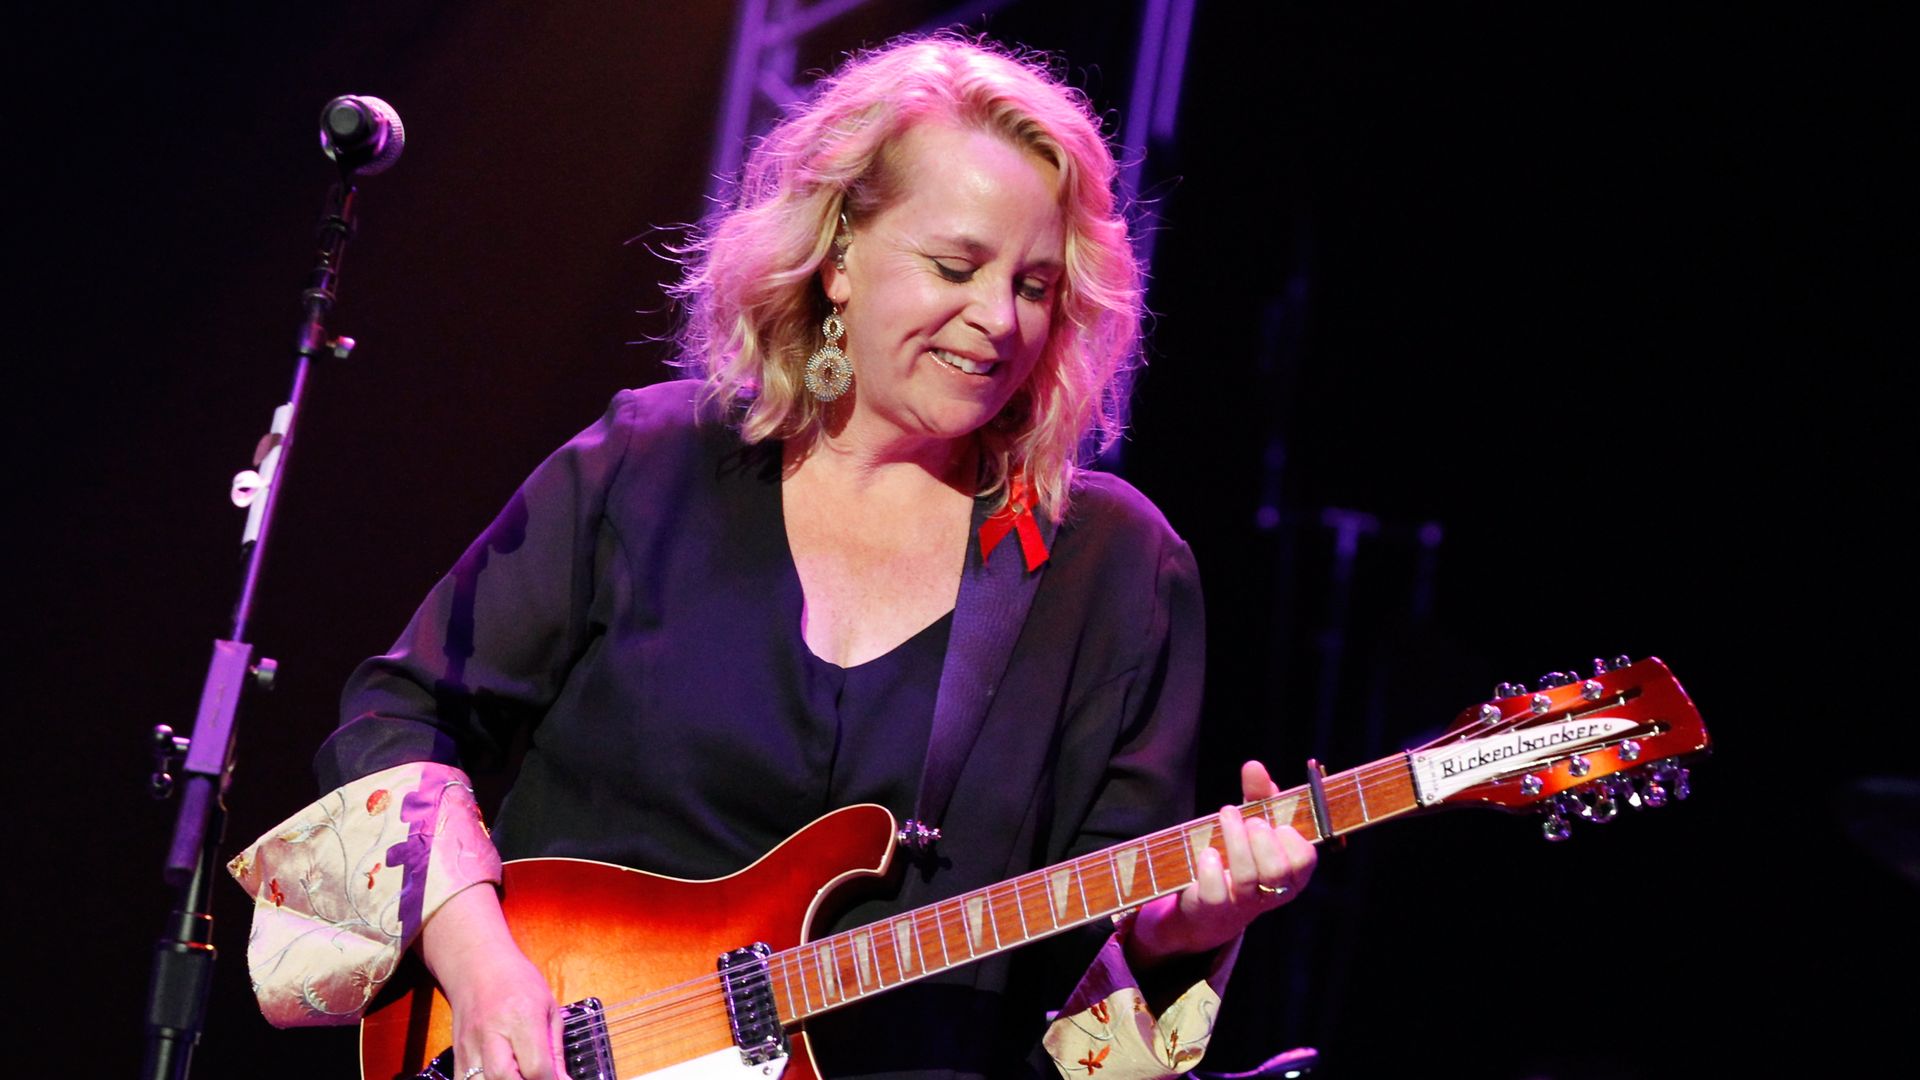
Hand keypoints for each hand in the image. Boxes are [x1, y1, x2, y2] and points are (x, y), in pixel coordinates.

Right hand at [420, 884, 569, 1079]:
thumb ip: (555, 1050)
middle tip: (539, 1079)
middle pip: (504, 1078)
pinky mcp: (456, 1055)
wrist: (477, 966)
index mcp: (522, 1018)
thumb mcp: (548, 1008)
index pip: (535, 1066)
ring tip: (519, 1078)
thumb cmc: (519, 983)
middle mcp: (492, 1034)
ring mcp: (470, 1046)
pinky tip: (500, 1078)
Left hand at [1127, 761, 1316, 964]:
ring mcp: (1242, 905)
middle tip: (1249, 818)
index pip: (1305, 860)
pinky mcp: (1212, 910)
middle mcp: (1271, 893)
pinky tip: (1209, 852)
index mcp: (1291, 874)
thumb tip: (1254, 766)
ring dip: (1236, 840)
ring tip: (1226, 814)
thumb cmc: (1240, 854)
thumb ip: (1258, 795)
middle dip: (1263, 839)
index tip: (1276, 823)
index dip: (1292, 839)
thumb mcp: (1253, 823)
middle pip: (1278, 870)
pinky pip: (1216, 894)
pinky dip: (1212, 869)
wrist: (1206, 903)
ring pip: (1248, 878)